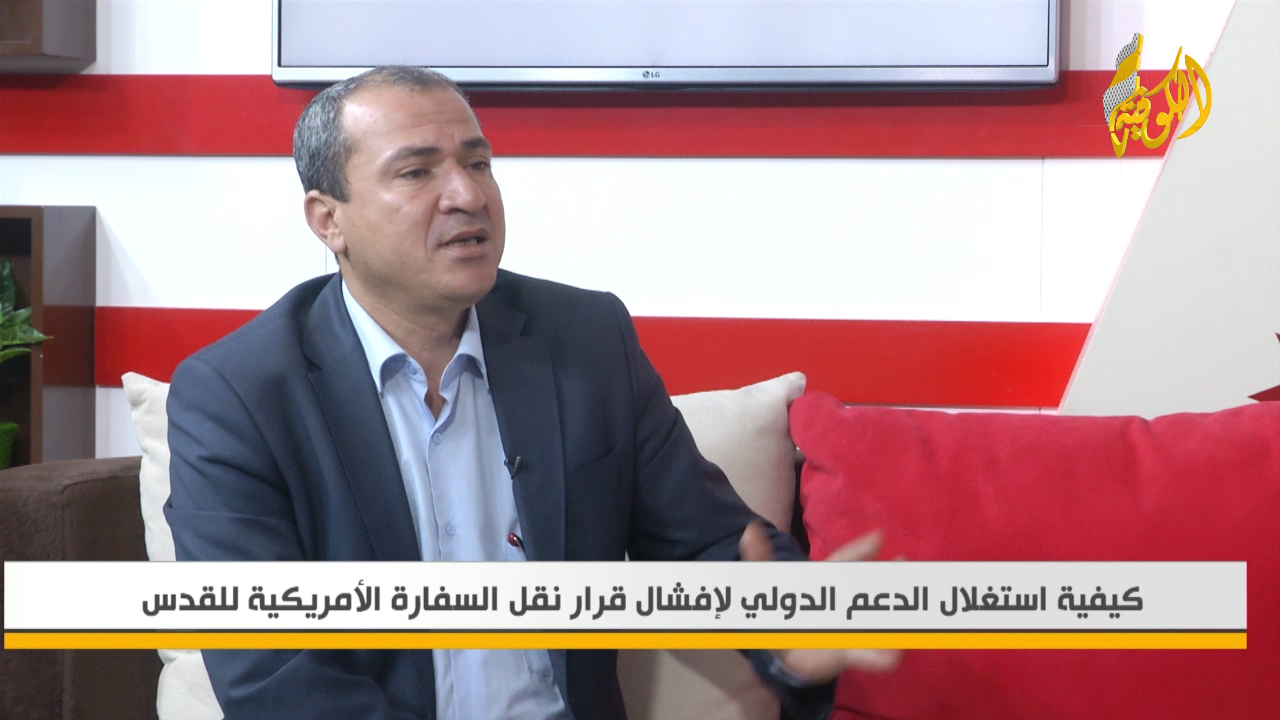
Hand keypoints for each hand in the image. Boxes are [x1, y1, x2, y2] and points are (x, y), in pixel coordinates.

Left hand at [738, 521, 902, 683]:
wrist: (785, 648)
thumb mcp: (766, 585)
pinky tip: (890, 657)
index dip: (859, 550)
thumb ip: (760, 559)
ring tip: (914, 612)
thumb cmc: (783, 609)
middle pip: (871, 588)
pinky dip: (877, 656)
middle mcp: (844, 601)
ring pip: (876, 620)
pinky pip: (865, 655)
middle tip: (909, 567)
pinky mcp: (849, 654)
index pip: (843, 562)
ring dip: (891, 617)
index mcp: (826, 581)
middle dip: (890, 579)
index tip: (878, 538)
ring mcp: (850, 627)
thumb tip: (750, 530)